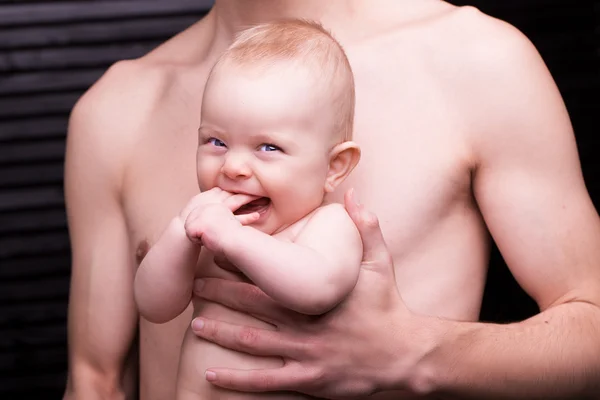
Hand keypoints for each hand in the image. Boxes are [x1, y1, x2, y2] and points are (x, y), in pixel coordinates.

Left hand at [191, 189, 428, 397]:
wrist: (405, 354)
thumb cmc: (388, 306)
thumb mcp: (381, 262)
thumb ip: (367, 227)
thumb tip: (353, 193)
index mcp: (314, 294)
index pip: (270, 276)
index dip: (240, 267)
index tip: (218, 256)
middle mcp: (303, 324)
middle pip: (252, 307)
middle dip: (220, 295)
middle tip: (194, 287)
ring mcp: (304, 354)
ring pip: (252, 343)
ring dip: (220, 334)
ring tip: (195, 325)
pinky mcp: (308, 380)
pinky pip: (266, 381)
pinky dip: (237, 378)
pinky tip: (212, 375)